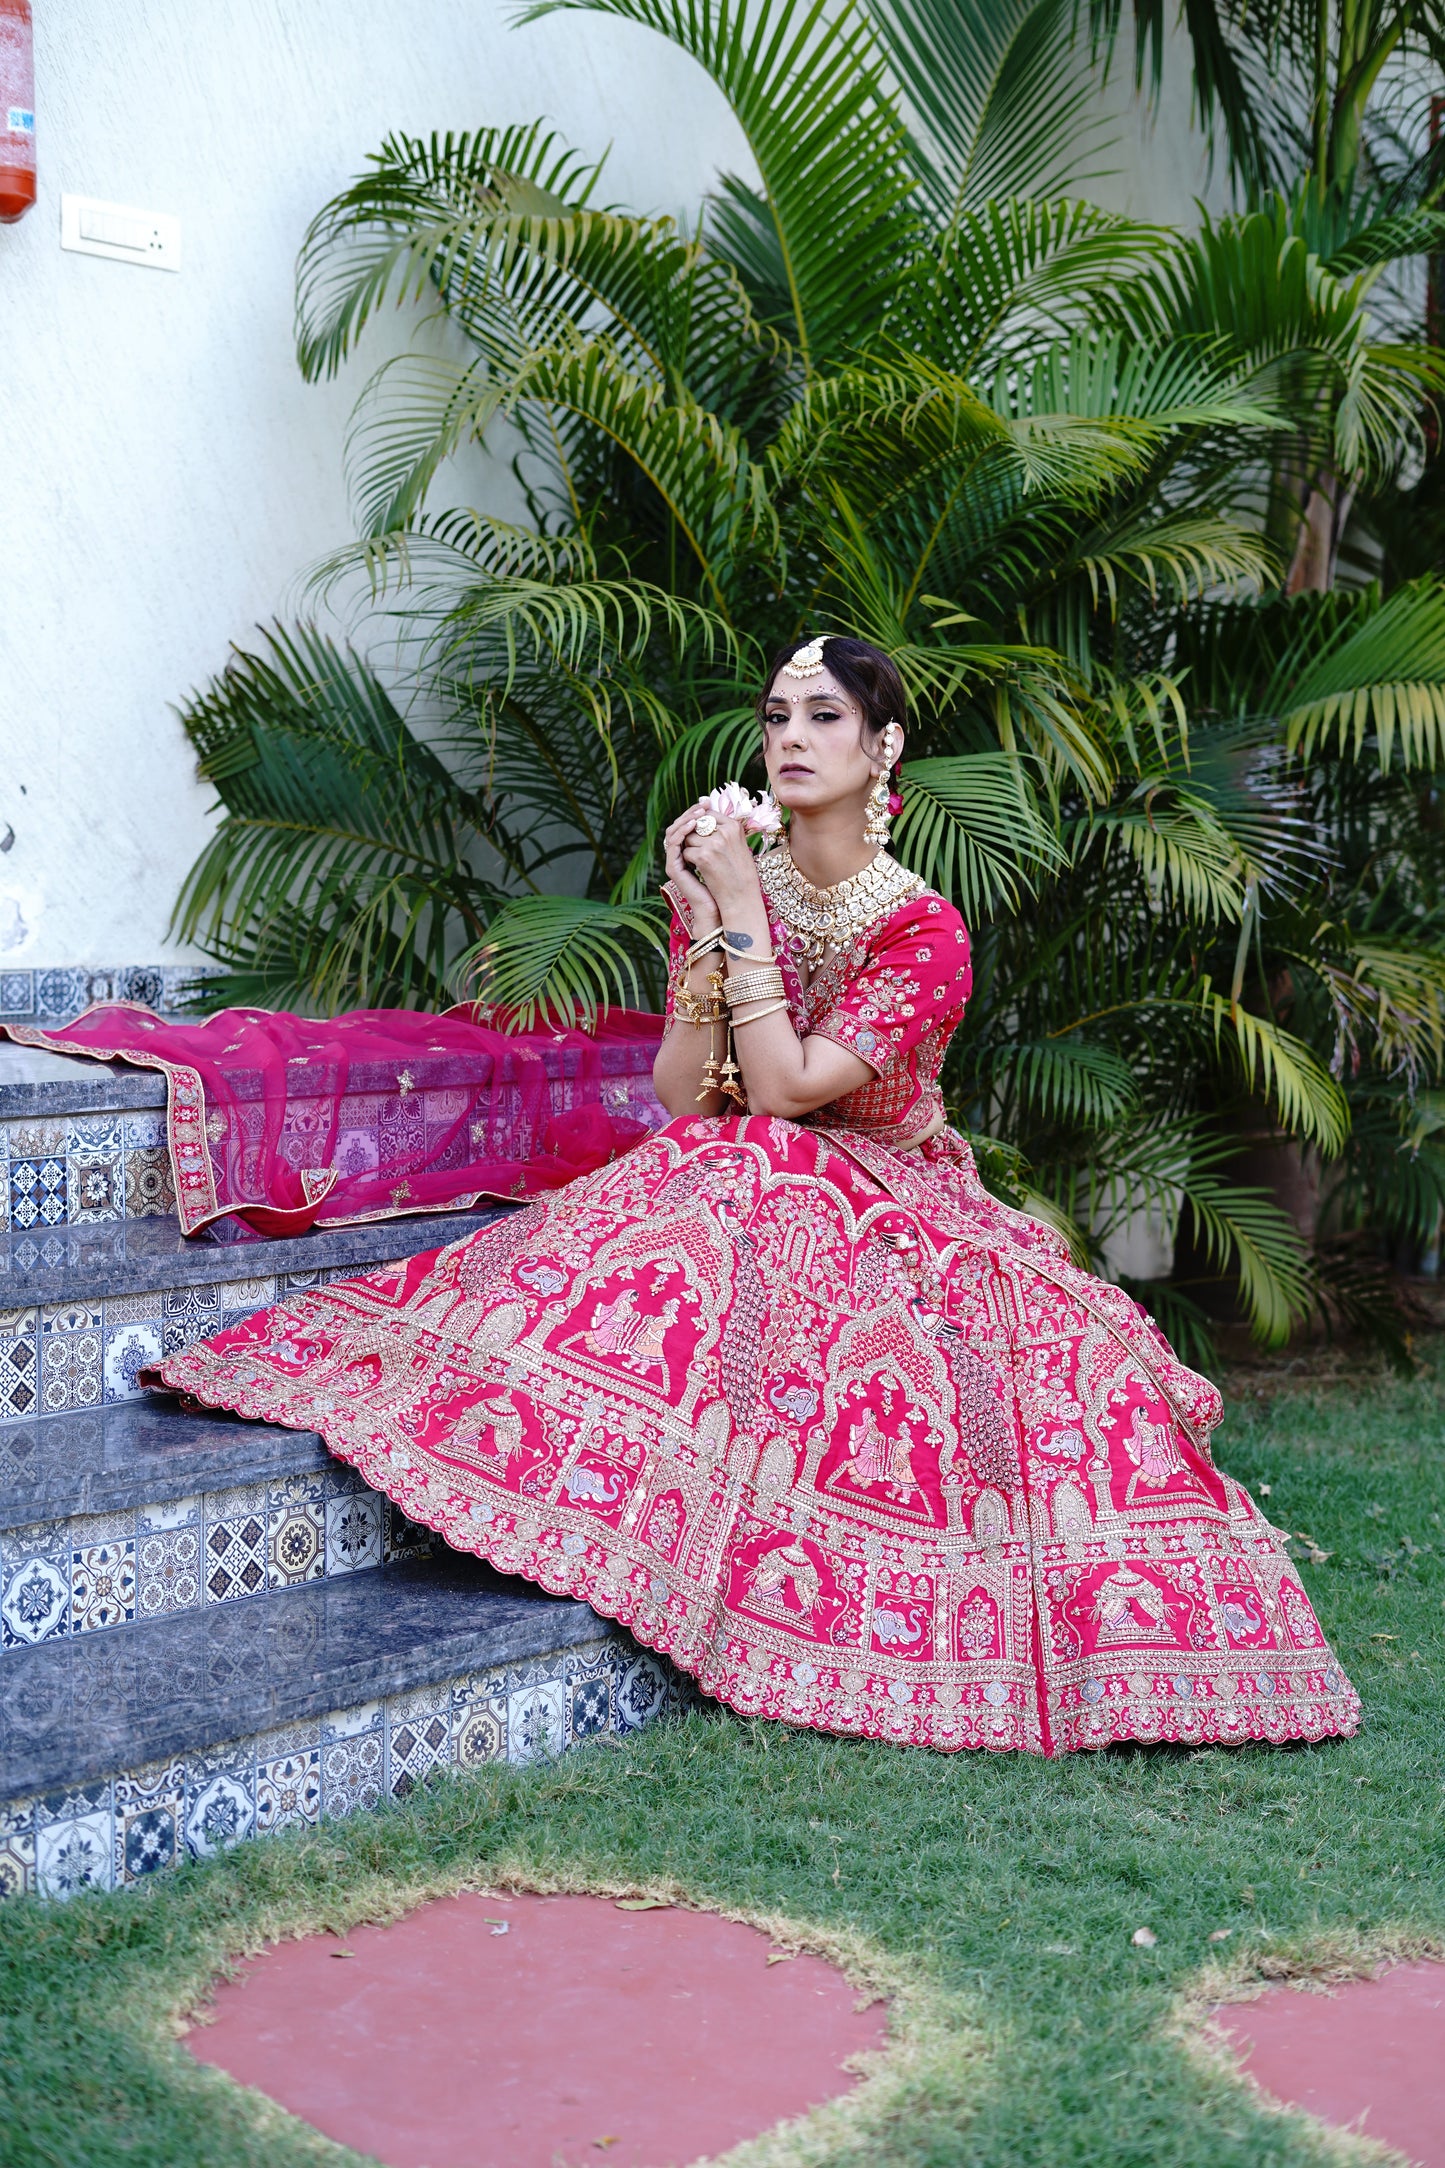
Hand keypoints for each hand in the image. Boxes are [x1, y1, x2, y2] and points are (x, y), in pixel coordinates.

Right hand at [663, 805, 720, 927]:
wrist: (724, 905)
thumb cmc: (729, 882)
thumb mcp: (726, 853)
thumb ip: (720, 838)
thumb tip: (727, 815)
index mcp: (690, 850)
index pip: (686, 825)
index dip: (695, 812)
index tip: (707, 801)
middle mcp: (680, 855)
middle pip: (677, 826)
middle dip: (690, 812)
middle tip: (702, 803)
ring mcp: (675, 862)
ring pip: (672, 833)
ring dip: (685, 819)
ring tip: (698, 812)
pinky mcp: (673, 869)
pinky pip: (673, 845)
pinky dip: (682, 833)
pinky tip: (693, 825)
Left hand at [677, 812, 761, 913]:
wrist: (742, 897)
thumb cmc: (741, 874)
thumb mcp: (740, 846)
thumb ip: (725, 833)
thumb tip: (706, 820)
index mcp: (735, 826)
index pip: (709, 814)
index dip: (701, 823)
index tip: (700, 834)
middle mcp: (725, 832)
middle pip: (697, 825)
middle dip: (694, 837)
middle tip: (699, 849)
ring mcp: (714, 844)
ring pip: (689, 838)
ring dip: (690, 848)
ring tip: (700, 860)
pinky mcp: (703, 857)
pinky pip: (686, 852)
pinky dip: (689, 861)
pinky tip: (698, 868)